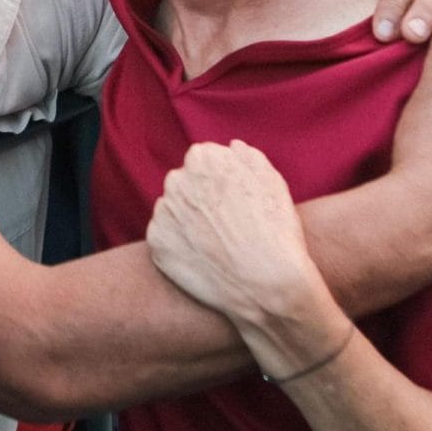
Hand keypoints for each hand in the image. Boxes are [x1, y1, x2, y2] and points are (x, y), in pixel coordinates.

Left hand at [145, 142, 323, 327]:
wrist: (266, 283)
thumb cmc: (276, 230)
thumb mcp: (272, 181)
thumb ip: (247, 156)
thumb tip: (231, 147)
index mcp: (202, 157)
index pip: (202, 161)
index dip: (219, 184)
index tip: (234, 203)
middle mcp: (176, 180)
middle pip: (184, 185)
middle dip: (199, 200)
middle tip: (225, 225)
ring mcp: (163, 212)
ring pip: (174, 212)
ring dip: (188, 222)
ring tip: (217, 244)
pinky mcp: (156, 242)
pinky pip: (165, 238)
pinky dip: (180, 247)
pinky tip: (204, 258)